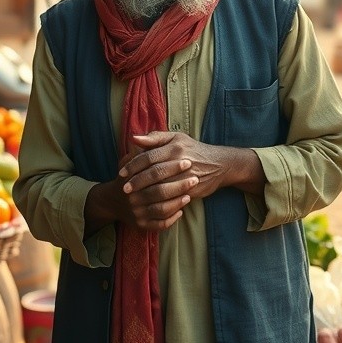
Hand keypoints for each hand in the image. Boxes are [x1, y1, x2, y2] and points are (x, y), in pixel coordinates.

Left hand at [122, 130, 265, 209]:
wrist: (220, 164)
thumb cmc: (194, 149)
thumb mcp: (176, 138)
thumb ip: (155, 137)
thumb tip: (134, 137)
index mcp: (174, 147)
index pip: (149, 156)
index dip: (133, 165)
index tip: (121, 173)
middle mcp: (180, 160)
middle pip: (154, 172)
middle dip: (137, 181)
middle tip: (124, 188)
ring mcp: (187, 176)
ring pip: (162, 186)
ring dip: (146, 193)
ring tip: (134, 198)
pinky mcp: (192, 189)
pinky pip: (173, 197)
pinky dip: (161, 201)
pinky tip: (150, 204)